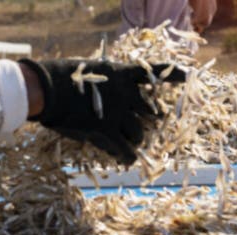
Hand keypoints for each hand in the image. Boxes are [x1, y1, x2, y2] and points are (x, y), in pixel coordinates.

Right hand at [19, 58, 185, 164]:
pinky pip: (124, 149)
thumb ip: (107, 84)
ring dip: (135, 141)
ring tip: (129, 147)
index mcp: (121, 75)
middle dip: (150, 121)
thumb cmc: (61, 79)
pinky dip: (126, 156)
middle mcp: (125, 94)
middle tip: (149, 127)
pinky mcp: (106, 131)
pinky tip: (125, 161)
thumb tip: (112, 96)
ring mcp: (117, 113)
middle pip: (148, 112)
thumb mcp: (90, 72)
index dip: (173, 74)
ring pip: (138, 134)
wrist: (47, 90)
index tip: (189, 75)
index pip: (153, 72)